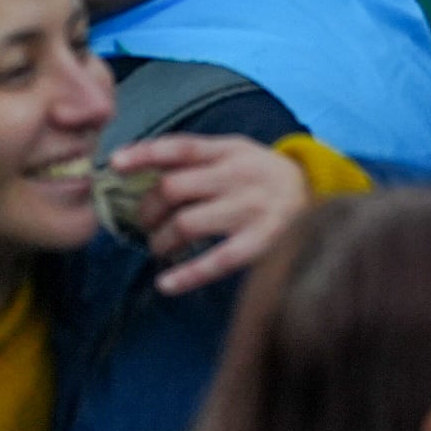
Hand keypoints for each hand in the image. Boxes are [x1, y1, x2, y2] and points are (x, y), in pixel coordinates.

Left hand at [116, 133, 314, 296]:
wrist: (316, 195)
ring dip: (161, 240)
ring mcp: (250, 209)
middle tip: (147, 222)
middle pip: (174, 189)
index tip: (114, 164)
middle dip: (148, 209)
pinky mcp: (261, 243)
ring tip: (160, 247)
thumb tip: (139, 171)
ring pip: (186, 224)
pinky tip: (166, 283)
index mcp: (230, 150)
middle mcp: (239, 176)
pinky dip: (186, 275)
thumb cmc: (261, 175)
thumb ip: (197, 159)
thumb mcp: (236, 153)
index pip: (181, 147)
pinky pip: (216, 261)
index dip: (144, 154)